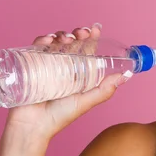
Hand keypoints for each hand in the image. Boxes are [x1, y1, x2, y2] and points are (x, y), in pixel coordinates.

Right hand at [4, 24, 131, 140]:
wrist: (32, 126)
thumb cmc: (59, 117)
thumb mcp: (85, 102)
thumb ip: (104, 91)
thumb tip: (126, 76)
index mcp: (76, 75)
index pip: (85, 52)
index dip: (91, 39)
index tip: (96, 30)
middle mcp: (62, 68)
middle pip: (70, 44)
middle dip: (77, 34)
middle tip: (82, 33)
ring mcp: (45, 65)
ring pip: (54, 42)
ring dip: (62, 34)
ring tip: (67, 38)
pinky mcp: (30, 64)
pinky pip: (36, 47)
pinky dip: (42, 39)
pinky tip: (49, 40)